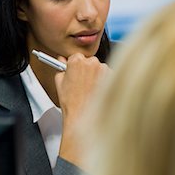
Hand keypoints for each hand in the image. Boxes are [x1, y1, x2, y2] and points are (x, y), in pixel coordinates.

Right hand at [54, 53, 109, 167]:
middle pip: (90, 61)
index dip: (74, 66)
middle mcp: (93, 63)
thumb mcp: (59, 83)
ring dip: (97, 76)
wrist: (84, 117)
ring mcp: (105, 70)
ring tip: (90, 90)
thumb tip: (62, 62)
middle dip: (87, 70)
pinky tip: (98, 92)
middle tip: (82, 83)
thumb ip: (61, 68)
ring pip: (100, 69)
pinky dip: (105, 83)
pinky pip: (109, 77)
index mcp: (77, 61)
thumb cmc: (72, 103)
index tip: (75, 71)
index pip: (76, 57)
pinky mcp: (114, 78)